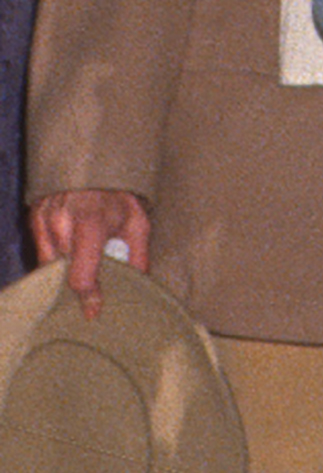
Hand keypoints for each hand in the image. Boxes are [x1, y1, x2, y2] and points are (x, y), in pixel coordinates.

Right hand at [28, 189, 150, 319]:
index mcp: (90, 223)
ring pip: (48, 264)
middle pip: (63, 273)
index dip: (88, 297)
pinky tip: (70, 250)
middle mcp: (61, 221)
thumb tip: (136, 288)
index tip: (93, 311)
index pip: (80, 276)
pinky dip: (54, 256)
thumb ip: (137, 257)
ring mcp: (43, 218)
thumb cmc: (122, 196)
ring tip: (83, 268)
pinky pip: (40, 250)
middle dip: (77, 285)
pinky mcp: (33, 216)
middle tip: (92, 291)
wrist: (97, 162)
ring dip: (64, 271)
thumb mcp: (139, 224)